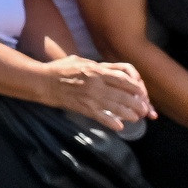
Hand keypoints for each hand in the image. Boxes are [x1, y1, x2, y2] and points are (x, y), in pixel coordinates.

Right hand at [38, 57, 152, 131]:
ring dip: (129, 114)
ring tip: (136, 118)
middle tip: (144, 110)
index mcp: (96, 70)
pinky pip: (102, 117)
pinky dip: (112, 123)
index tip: (142, 93)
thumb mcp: (81, 60)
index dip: (136, 88)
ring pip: (116, 108)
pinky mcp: (83, 108)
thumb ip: (98, 66)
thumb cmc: (61, 69)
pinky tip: (119, 127)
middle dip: (137, 104)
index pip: (123, 79)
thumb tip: (112, 71)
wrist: (43, 81)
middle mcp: (96, 84)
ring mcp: (90, 97)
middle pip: (124, 95)